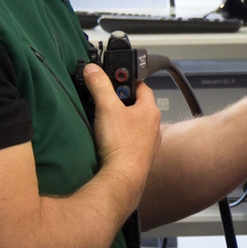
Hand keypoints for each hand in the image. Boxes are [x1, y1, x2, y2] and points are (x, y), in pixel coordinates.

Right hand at [83, 64, 161, 188]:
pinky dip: (122, 139)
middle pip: (137, 106)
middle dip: (122, 103)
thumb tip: (93, 69)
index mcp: (150, 110)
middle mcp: (153, 126)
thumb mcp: (107, 107)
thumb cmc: (121, 144)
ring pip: (135, 126)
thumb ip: (100, 85)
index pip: (142, 87)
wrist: (124, 177)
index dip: (129, 81)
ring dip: (122, 122)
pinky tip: (109, 142)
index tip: (117, 79)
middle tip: (106, 101)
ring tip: (105, 122)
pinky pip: (131, 142)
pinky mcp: (140, 157)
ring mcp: (148, 143)